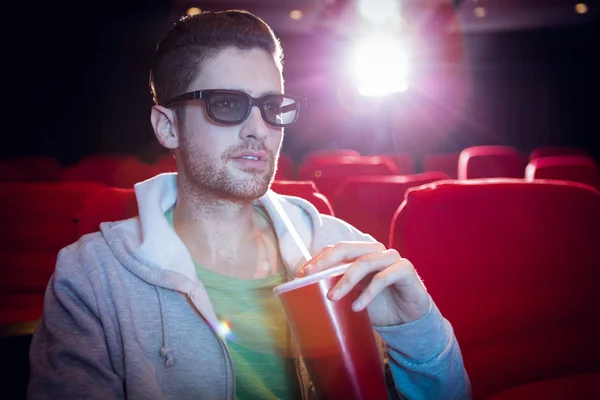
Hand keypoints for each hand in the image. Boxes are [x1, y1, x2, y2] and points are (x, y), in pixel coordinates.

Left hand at [297, 241, 430, 326]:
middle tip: (310, 277)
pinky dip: (368, 293)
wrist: (408, 319)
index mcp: (362, 253)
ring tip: (332, 298)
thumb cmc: (378, 304)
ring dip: (346, 280)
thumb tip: (304, 291)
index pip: (336, 248)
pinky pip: (383, 278)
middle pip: (347, 248)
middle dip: (326, 262)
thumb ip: (336, 287)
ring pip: (364, 262)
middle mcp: (376, 251)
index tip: (302, 273)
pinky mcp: (405, 270)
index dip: (319, 258)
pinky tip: (357, 306)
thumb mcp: (353, 295)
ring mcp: (392, 258)